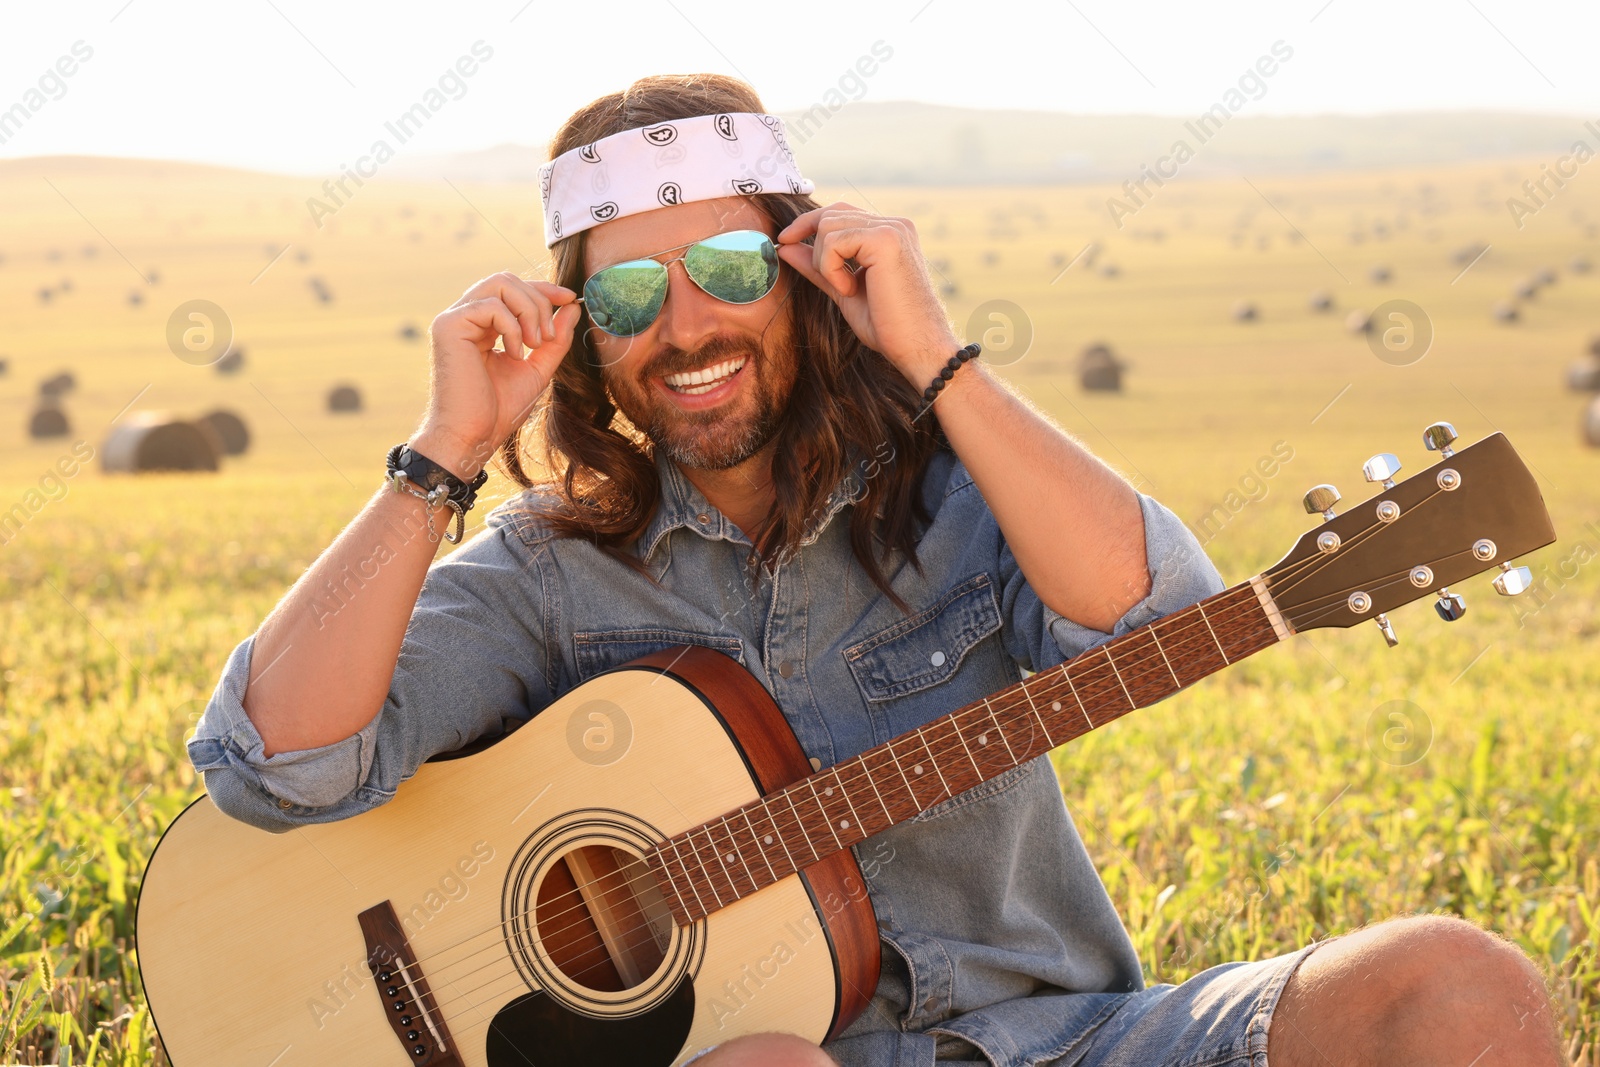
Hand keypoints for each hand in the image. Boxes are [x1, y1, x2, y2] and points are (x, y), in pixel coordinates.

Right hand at [415, 272, 581, 479]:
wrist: (473, 436)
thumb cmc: (500, 409)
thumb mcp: (538, 367)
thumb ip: (555, 338)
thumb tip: (572, 306)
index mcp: (483, 325)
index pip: (513, 289)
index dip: (543, 288)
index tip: (570, 298)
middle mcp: (465, 316)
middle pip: (508, 279)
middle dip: (539, 302)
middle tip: (547, 338)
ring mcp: (454, 319)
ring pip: (500, 284)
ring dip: (529, 311)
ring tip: (535, 345)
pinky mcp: (448, 326)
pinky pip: (490, 306)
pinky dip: (512, 328)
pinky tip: (514, 354)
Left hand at [774, 203, 959, 383]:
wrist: (917, 347)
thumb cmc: (887, 325)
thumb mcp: (843, 289)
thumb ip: (818, 266)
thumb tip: (786, 246)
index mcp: (890, 233)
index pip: (840, 212)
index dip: (808, 223)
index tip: (784, 240)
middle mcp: (894, 224)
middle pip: (831, 214)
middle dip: (811, 244)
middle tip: (814, 272)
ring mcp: (892, 228)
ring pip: (828, 227)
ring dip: (825, 264)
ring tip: (846, 290)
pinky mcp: (885, 239)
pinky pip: (834, 242)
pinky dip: (831, 270)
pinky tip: (850, 290)